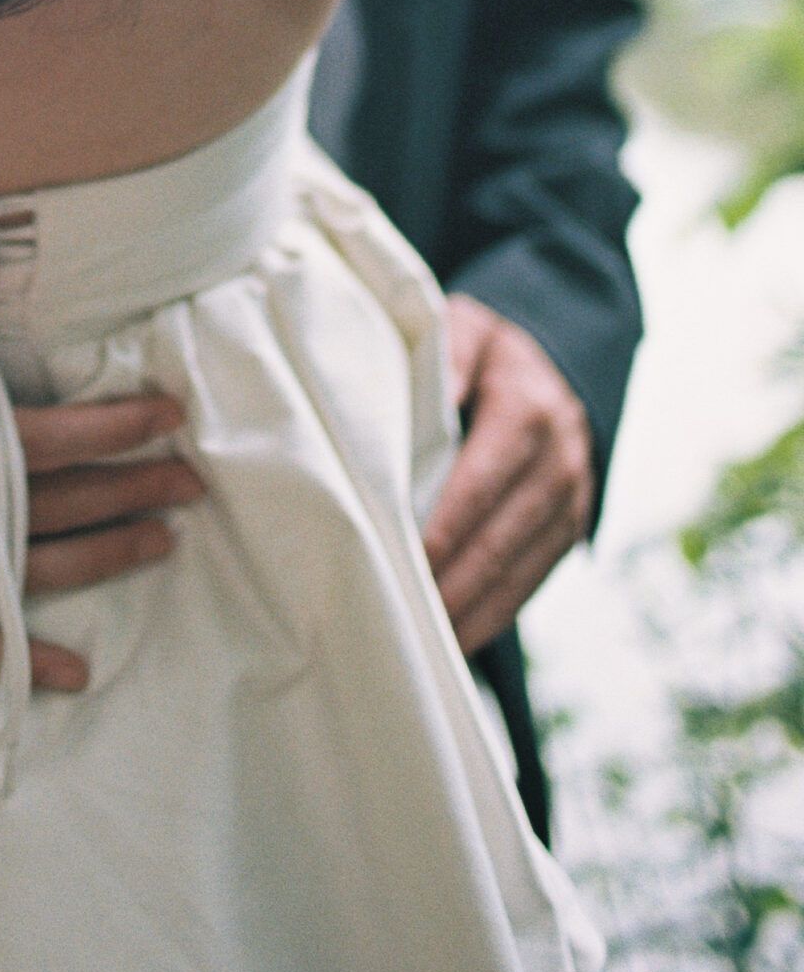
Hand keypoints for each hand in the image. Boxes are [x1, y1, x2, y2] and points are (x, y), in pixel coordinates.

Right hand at [0, 249, 202, 690]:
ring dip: (94, 559)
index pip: (37, 441)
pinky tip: (67, 672)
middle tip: (193, 481)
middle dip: (125, 491)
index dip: (110, 430)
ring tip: (161, 542)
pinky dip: (9, 658)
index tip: (168, 416)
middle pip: (42, 509)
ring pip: (12, 573)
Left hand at [423, 294, 594, 657]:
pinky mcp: (573, 529)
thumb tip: (430, 390)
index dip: (441, 530)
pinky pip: (533, 581)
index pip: (479, 484)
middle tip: (397, 616)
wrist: (558, 363)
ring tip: (421, 642)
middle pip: (498, 539)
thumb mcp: (468, 329)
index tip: (401, 564)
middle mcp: (560, 462)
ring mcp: (573, 501)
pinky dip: (496, 614)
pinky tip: (457, 637)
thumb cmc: (490, 350)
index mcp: (528, 412)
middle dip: (449, 585)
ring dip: (471, 613)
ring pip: (518, 572)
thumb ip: (446, 354)